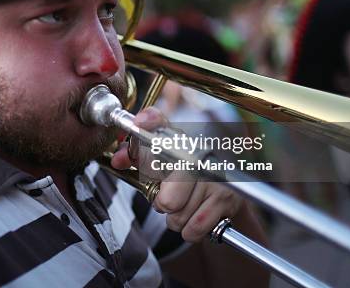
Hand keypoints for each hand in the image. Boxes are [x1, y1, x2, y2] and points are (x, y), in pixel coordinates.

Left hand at [111, 107, 243, 241]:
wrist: (230, 187)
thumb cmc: (186, 175)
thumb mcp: (159, 162)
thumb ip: (134, 158)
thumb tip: (119, 160)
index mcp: (177, 138)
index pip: (160, 121)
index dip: (149, 121)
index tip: (141, 122)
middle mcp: (197, 152)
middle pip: (166, 193)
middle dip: (162, 203)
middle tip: (168, 197)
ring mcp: (214, 175)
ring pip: (178, 215)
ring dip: (176, 218)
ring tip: (184, 205)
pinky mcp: (226, 197)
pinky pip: (193, 227)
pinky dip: (190, 230)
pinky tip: (195, 215)